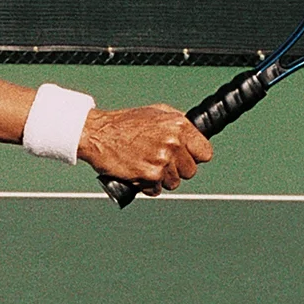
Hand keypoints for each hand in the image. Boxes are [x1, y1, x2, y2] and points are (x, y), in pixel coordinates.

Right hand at [78, 104, 211, 193]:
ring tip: (145, 164)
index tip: (186, 158)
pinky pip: (156, 190)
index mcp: (179, 126)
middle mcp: (173, 143)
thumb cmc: (123, 123)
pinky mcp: (149, 176)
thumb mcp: (155, 112)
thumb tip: (193, 133)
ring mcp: (162, 161)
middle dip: (176, 169)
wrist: (97, 134)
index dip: (194, 157)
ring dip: (161, 179)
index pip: (205, 152)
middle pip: (190, 171)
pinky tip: (137, 172)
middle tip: (159, 160)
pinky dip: (147, 186)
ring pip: (173, 183)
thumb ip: (177, 122)